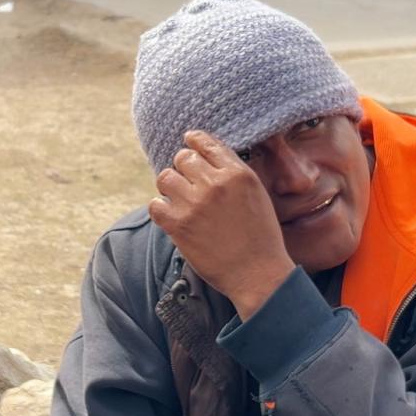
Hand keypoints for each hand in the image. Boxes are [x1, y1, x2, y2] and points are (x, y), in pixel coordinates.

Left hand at [148, 131, 295, 318]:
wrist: (258, 274)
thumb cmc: (261, 237)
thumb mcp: (257, 194)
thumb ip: (233, 173)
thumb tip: (208, 156)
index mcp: (237, 173)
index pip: (205, 143)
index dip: (193, 141)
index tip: (188, 142)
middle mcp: (214, 184)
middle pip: (182, 158)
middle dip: (183, 169)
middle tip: (188, 184)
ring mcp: (194, 204)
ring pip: (165, 178)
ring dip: (170, 188)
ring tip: (179, 200)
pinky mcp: (178, 225)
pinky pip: (155, 205)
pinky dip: (160, 210)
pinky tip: (171, 217)